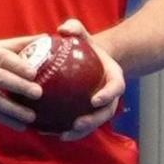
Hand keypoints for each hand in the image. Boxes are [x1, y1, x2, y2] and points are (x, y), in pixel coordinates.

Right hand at [0, 36, 44, 125]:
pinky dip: (3, 120)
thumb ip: (12, 46)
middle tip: (38, 93)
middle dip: (18, 86)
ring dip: (12, 109)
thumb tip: (44, 39)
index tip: (33, 72)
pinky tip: (19, 125)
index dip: (17, 65)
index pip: (0, 57)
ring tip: (30, 116)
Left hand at [60, 19, 129, 139]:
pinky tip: (48, 133)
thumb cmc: (85, 47)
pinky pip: (77, 125)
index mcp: (113, 78)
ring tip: (62, 135)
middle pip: (106, 113)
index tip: (94, 100)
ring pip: (92, 123)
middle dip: (93, 121)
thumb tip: (63, 30)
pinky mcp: (86, 113)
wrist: (88, 61)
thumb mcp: (82, 34)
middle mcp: (109, 96)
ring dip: (79, 132)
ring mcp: (99, 107)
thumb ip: (75, 28)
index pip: (116, 88)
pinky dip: (65, 130)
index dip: (108, 96)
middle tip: (77, 124)